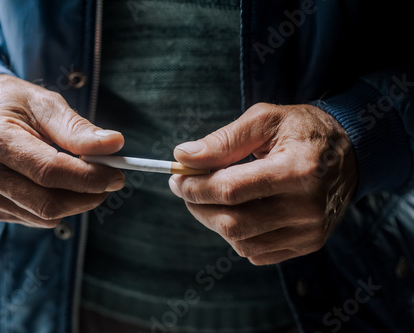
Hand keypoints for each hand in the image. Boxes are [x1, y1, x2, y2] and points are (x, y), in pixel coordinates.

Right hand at [0, 74, 124, 227]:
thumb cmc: (14, 105)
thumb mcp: (46, 104)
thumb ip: (78, 128)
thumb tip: (113, 145)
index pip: (48, 171)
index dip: (88, 177)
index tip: (116, 175)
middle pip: (47, 202)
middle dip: (88, 196)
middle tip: (111, 180)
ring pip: (45, 216)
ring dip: (77, 201)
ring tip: (86, 176)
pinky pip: (37, 218)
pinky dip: (60, 205)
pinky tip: (62, 184)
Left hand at [169, 103, 356, 264]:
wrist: (350, 152)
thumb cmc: (303, 130)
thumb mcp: (265, 120)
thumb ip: (223, 140)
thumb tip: (183, 157)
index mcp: (298, 170)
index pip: (232, 190)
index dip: (196, 187)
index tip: (177, 179)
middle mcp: (308, 207)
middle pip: (233, 223)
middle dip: (198, 207)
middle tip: (186, 189)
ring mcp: (310, 231)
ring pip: (242, 243)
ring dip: (215, 221)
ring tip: (213, 198)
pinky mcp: (309, 244)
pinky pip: (257, 253)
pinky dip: (238, 235)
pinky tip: (240, 211)